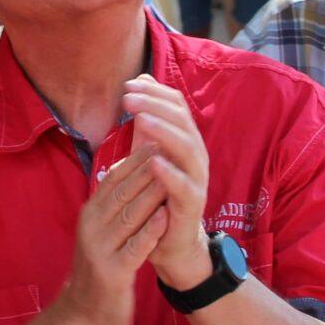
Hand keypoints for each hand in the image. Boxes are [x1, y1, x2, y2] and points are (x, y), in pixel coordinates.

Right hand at [51, 152, 166, 324]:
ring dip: (152, 193)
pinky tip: (166, 217)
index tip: (158, 139)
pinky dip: (151, 230)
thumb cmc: (99, 271)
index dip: (135, 159)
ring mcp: (100, 250)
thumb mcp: (101, 233)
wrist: (83, 317)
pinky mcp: (113, 272)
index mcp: (90, 215)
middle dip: (147, 169)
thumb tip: (128, 171)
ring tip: (174, 175)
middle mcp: (91, 227)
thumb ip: (113, 206)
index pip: (113, 179)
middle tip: (170, 148)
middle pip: (122, 191)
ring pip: (130, 214)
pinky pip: (135, 246)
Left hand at [124, 77, 213, 290]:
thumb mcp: (150, 152)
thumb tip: (139, 83)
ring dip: (163, 131)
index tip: (128, 85)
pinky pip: (184, 185)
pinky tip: (153, 161)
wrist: (171, 241)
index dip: (155, 92)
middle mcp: (195, 155)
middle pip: (181, 121)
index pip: (176, 106)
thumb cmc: (159, 194)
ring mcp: (197, 179)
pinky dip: (170, 172)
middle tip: (128, 98)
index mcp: (185, 139)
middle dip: (155, 105)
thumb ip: (146, 122)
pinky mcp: (193, 204)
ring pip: (187, 148)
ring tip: (140, 120)